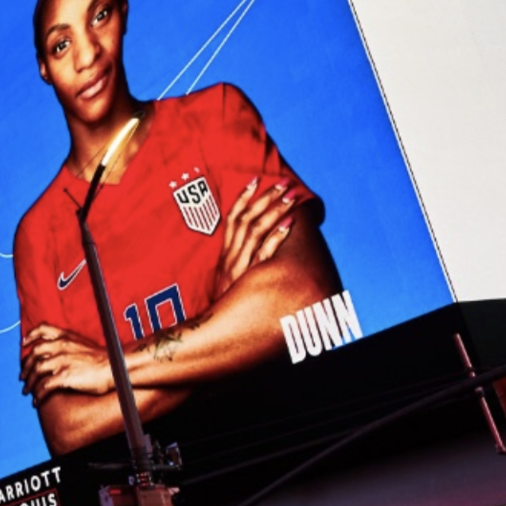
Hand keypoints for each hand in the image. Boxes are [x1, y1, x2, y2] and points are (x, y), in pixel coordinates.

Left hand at [21, 325, 112, 403]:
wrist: (116, 368)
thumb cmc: (104, 359)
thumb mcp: (84, 344)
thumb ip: (69, 344)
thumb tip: (57, 353)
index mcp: (66, 337)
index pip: (42, 330)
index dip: (30, 336)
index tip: (23, 344)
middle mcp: (61, 346)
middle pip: (34, 354)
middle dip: (26, 366)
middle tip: (22, 376)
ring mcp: (62, 361)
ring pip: (36, 371)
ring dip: (29, 382)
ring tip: (26, 391)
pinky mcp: (64, 376)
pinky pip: (45, 386)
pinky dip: (38, 394)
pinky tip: (37, 401)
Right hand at [211, 178, 295, 296]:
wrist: (214, 325)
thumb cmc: (226, 303)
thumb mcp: (226, 278)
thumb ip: (237, 260)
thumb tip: (250, 243)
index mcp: (224, 253)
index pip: (231, 218)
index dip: (243, 197)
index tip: (256, 180)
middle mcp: (230, 256)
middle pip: (246, 219)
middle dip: (265, 198)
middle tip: (283, 183)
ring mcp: (239, 266)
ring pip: (255, 231)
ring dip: (274, 211)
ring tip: (290, 197)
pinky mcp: (250, 278)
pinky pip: (264, 253)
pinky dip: (276, 237)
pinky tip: (289, 224)